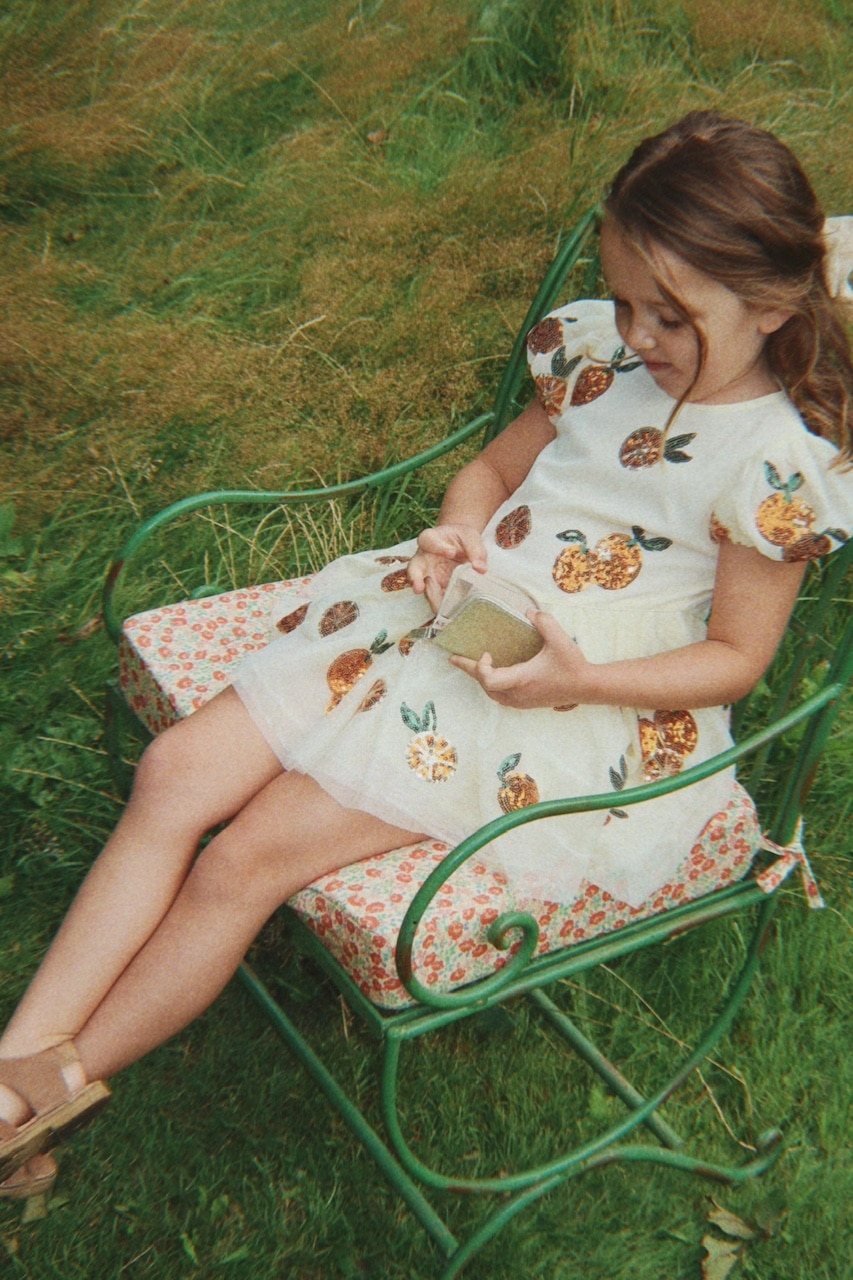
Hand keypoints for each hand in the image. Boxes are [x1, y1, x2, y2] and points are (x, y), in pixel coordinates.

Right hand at [407, 524, 487, 612]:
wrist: (460, 546)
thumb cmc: (461, 539)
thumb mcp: (470, 537)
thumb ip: (475, 549)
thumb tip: (480, 569)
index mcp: (430, 539)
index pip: (428, 541)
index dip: (437, 547)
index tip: (451, 552)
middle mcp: (423, 558)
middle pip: (414, 567)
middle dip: (415, 578)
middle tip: (419, 588)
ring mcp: (428, 575)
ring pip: (424, 587)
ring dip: (430, 597)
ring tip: (437, 607)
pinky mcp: (436, 588)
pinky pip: (437, 597)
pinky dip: (442, 605)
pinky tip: (450, 612)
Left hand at [450, 611, 592, 707]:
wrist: (586, 687)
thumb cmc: (572, 665)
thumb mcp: (560, 639)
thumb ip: (544, 622)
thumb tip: (528, 611)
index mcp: (522, 680)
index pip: (489, 680)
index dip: (479, 668)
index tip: (486, 653)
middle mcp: (518, 694)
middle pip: (484, 686)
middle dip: (470, 670)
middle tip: (454, 658)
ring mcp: (521, 701)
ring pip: (492, 694)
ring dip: (481, 679)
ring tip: (470, 665)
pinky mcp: (526, 703)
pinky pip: (501, 696)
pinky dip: (492, 685)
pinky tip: (492, 674)